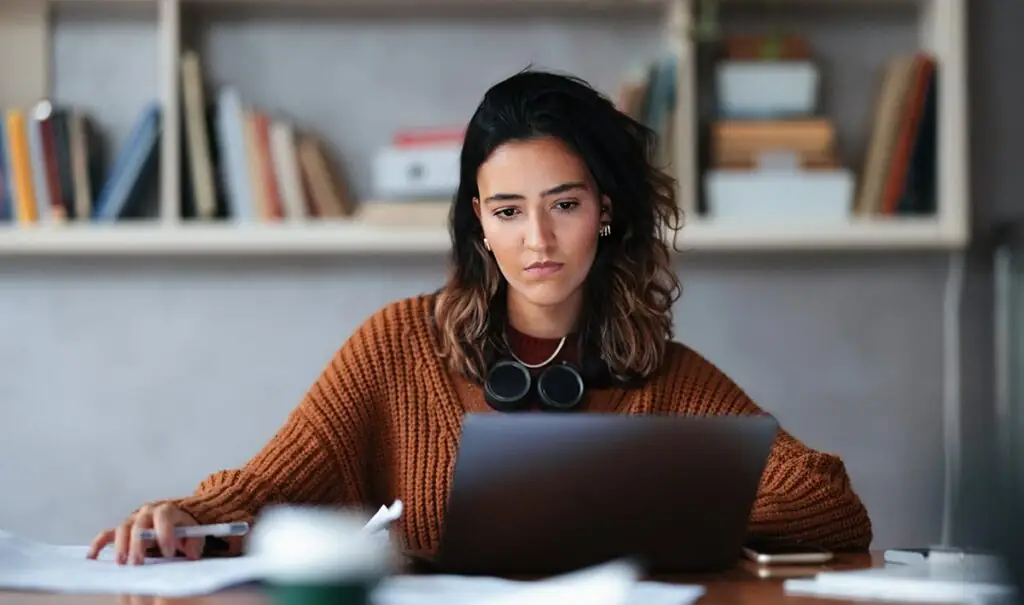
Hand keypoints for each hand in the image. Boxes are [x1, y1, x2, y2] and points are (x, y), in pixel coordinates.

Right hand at [86, 503, 203, 564]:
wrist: (176, 519)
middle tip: (138, 562)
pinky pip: (107, 534)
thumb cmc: (183, 528)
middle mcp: (147, 512)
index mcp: (167, 510)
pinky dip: (99, 544)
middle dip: (138, 544)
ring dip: (121, 546)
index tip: (168, 553)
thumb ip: (195, 542)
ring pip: (123, 528)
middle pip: (139, 525)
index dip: (165, 534)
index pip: (164, 517)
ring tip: (122, 563)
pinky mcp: (123, 529)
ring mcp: (133, 519)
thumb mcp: (195, 533)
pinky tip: (93, 556)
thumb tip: (192, 554)